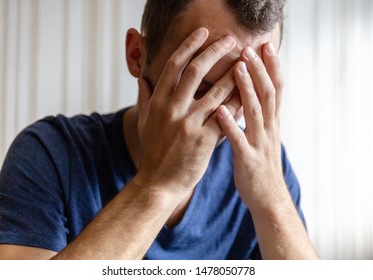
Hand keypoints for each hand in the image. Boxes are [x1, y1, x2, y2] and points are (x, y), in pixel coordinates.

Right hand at [135, 28, 240, 197]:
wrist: (159, 183)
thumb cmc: (153, 153)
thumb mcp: (144, 123)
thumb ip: (144, 99)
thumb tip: (142, 79)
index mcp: (158, 102)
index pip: (174, 65)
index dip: (190, 45)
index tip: (203, 32)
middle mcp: (172, 109)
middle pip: (195, 71)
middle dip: (215, 51)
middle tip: (231, 40)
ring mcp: (188, 125)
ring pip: (216, 92)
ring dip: (233, 74)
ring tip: (247, 62)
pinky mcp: (203, 140)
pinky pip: (226, 117)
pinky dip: (238, 104)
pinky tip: (249, 95)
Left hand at [217, 42, 286, 210]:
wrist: (268, 198)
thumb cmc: (260, 164)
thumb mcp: (262, 137)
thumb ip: (257, 116)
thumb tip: (250, 96)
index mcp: (270, 123)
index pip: (275, 89)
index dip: (271, 67)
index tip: (264, 45)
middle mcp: (269, 129)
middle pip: (268, 94)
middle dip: (259, 69)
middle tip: (249, 47)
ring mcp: (260, 144)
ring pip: (256, 111)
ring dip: (247, 88)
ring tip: (237, 68)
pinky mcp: (248, 160)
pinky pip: (239, 140)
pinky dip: (230, 124)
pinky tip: (219, 110)